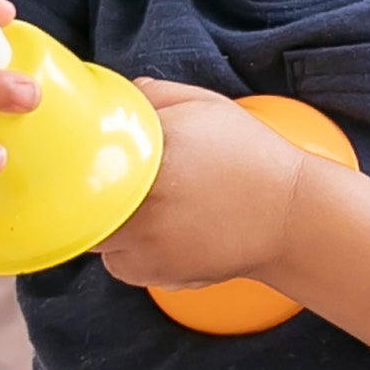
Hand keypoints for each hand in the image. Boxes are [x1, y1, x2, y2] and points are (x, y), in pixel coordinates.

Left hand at [94, 79, 323, 292]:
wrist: (292, 216)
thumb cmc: (250, 157)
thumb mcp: (206, 106)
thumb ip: (154, 96)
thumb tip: (113, 96)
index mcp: (151, 154)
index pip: (83, 158)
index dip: (77, 159)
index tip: (84, 157)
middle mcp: (144, 201)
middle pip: (83, 203)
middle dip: (93, 194)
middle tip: (115, 184)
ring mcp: (149, 242)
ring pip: (98, 238)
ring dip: (110, 225)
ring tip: (146, 211)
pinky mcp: (158, 274)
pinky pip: (120, 267)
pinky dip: (129, 254)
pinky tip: (159, 235)